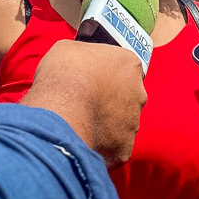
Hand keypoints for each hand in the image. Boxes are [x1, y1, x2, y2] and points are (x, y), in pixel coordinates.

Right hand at [20, 40, 146, 167]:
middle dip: (110, 100)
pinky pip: (114, 149)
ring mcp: (133, 123)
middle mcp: (139, 93)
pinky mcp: (124, 149)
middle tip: (86, 103)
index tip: (92, 79)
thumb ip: (83, 55)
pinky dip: (101, 148)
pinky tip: (83, 142)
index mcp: (130, 64)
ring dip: (106, 125)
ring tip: (80, 124)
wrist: (59, 111)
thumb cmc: (63, 74)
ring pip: (122, 124)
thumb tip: (79, 62)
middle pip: (127, 97)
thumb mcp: (68, 49)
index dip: (106, 73)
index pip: (124, 67)